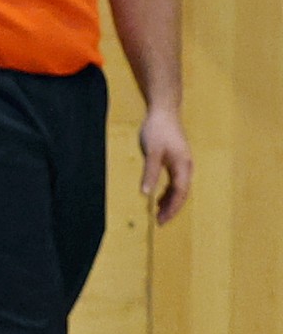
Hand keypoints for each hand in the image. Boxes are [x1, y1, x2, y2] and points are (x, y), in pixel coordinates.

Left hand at [139, 109, 191, 224]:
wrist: (164, 111)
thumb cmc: (157, 130)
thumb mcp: (151, 153)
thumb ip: (150, 173)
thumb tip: (146, 193)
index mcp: (182, 166)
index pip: (180, 193)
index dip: (171, 208)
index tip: (161, 221)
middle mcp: (186, 166)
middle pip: (181, 193)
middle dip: (171, 208)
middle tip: (159, 222)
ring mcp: (182, 163)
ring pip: (179, 188)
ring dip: (169, 201)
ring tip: (157, 213)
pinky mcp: (176, 159)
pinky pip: (175, 181)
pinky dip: (168, 191)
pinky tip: (157, 196)